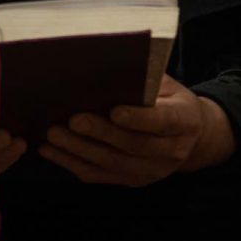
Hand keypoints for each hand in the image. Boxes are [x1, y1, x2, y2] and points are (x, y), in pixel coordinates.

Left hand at [39, 75, 235, 185]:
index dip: (138, 118)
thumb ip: (146, 79)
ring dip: (79, 150)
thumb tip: (114, 59)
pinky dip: (72, 163)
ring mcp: (151, 170)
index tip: (114, 110)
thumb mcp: (168, 85)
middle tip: (73, 119)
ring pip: (112, 163)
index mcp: (185, 121)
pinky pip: (99, 175)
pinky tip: (51, 151)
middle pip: (132, 145)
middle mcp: (172, 151)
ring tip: (54, 134)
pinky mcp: (132, 181)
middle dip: (100, 133)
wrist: (188, 136)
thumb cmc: (171, 100)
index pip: (162, 121)